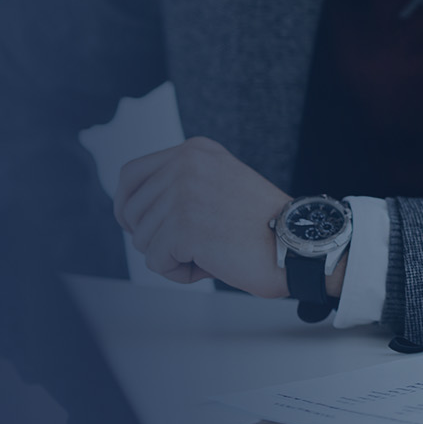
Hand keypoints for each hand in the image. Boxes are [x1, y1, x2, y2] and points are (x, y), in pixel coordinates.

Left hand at [114, 136, 290, 296]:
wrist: (296, 243)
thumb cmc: (264, 224)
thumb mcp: (220, 181)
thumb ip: (182, 183)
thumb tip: (134, 209)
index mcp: (195, 151)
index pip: (130, 174)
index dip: (126, 205)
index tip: (134, 224)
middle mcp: (186, 164)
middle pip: (132, 211)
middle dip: (155, 237)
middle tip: (194, 245)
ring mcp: (182, 194)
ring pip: (142, 240)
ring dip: (172, 256)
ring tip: (210, 252)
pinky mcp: (182, 226)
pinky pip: (156, 263)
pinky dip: (180, 273)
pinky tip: (211, 264)